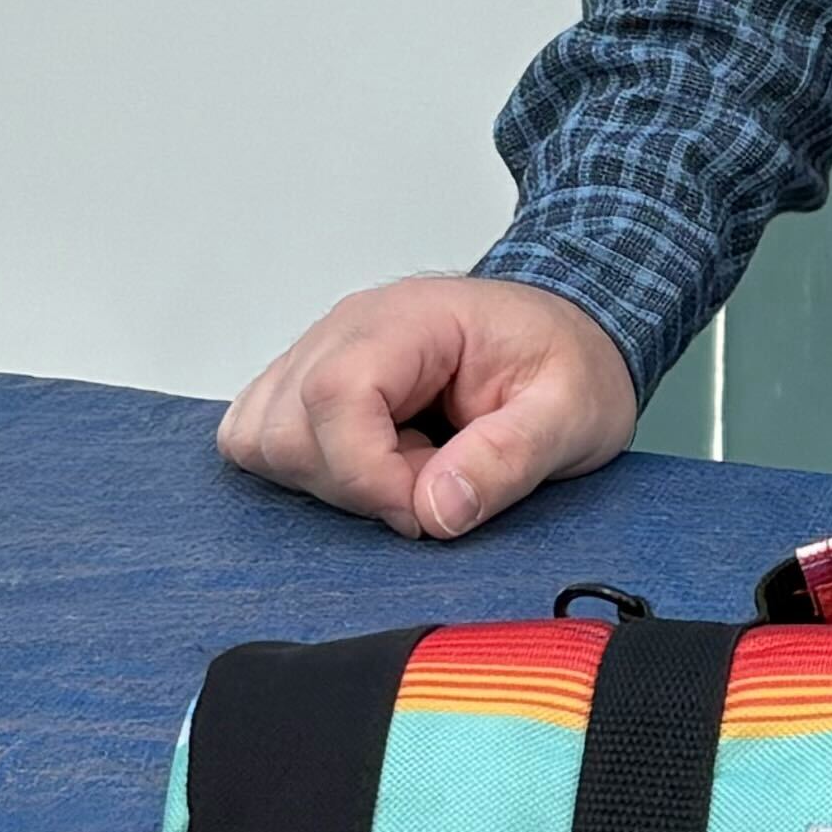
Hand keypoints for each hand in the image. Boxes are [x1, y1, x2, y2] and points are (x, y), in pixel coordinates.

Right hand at [217, 273, 637, 541]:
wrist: (568, 340)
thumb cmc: (568, 361)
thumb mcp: (571, 413)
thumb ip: (508, 457)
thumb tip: (437, 508)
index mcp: (410, 321)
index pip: (336, 395)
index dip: (369, 475)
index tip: (424, 510)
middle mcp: (348, 330)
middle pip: (285, 427)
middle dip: (352, 487)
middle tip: (428, 487)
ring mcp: (321, 356)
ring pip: (260, 438)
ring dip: (326, 482)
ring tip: (405, 473)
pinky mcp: (312, 388)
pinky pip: (263, 438)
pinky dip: (307, 473)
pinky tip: (374, 470)